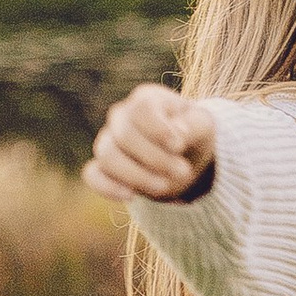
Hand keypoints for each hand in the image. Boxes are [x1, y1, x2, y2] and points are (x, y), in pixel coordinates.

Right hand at [84, 84, 216, 204]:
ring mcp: (108, 140)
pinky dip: (107, 187)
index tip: (179, 146)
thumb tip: (177, 131)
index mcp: (146, 99)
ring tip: (165, 187)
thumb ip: (192, 126)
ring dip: (137, 175)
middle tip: (184, 172)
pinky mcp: (102, 166)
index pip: (141, 109)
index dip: (158, 129)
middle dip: (155, 158)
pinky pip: (92, 175)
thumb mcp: (203, 127)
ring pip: (108, 156)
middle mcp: (121, 116)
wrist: (186, 157)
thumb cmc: (193, 134)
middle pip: (125, 135)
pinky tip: (131, 196)